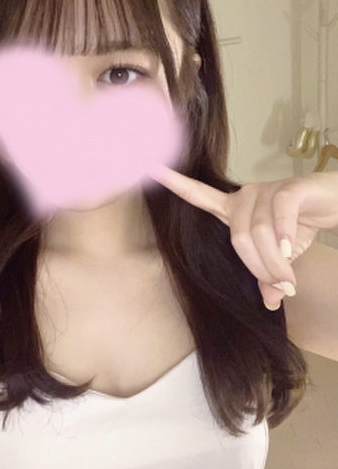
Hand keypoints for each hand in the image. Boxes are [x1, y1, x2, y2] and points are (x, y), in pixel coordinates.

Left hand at [147, 166, 337, 309]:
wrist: (337, 204)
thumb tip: (270, 302)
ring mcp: (267, 190)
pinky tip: (290, 248)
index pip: (199, 196)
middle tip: (280, 286)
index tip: (149, 166)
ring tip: (290, 280)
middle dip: (258, 267)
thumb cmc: (302, 226)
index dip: (175, 183)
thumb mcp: (282, 257)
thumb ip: (269, 275)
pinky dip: (284, 237)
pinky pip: (279, 214)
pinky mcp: (290, 188)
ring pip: (259, 232)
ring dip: (275, 262)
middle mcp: (246, 196)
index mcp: (235, 209)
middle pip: (237, 237)